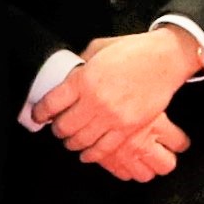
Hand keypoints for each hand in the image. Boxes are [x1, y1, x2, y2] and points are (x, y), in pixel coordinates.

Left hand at [39, 30, 202, 174]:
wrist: (165, 59)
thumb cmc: (133, 51)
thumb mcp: (98, 49)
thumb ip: (80, 65)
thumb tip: (68, 78)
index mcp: (84, 80)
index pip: (51, 104)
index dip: (40, 113)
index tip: (38, 115)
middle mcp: (95, 101)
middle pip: (63, 126)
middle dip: (56, 129)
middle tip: (56, 127)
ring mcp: (112, 117)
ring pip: (81, 141)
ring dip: (71, 143)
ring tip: (70, 139)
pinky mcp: (128, 128)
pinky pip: (103, 149)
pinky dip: (91, 154)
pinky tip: (86, 153)